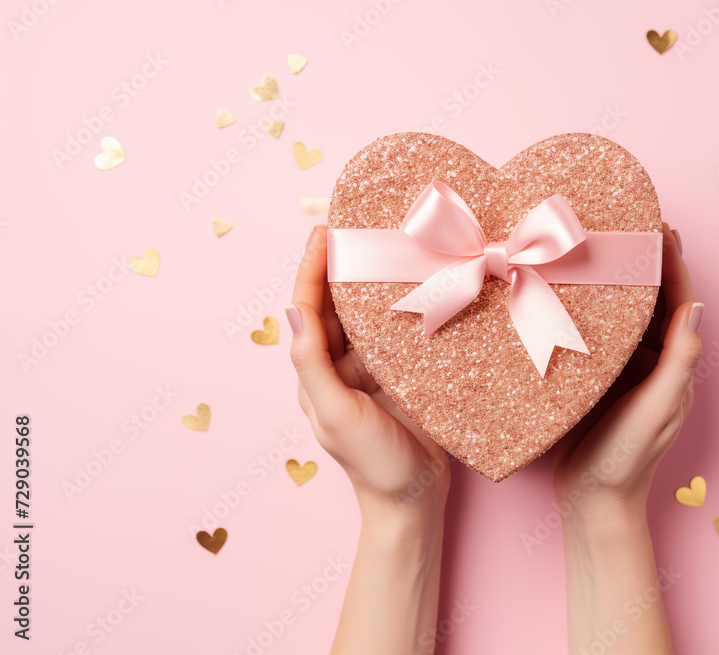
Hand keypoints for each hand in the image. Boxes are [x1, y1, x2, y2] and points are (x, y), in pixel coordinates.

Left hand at [286, 225, 449, 519]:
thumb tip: (294, 311)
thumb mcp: (337, 415)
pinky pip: (399, 331)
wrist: (415, 499)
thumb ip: (313, 365)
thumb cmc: (373, 463)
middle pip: (337, 303)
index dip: (313, 268)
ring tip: (388, 241)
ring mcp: (373, 367)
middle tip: (359, 223)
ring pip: (368, 313)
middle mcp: (341, 363)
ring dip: (374, 279)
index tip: (325, 230)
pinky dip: (403, 305)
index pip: (309, 308)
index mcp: (317, 371)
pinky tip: (419, 282)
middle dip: (343, 264)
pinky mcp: (404, 372)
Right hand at [551, 223, 701, 515]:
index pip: (678, 303)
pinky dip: (588, 311)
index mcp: (673, 366)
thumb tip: (698, 307)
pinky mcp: (593, 380)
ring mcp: (621, 371)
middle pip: (650, 303)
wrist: (591, 502)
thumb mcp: (659, 408)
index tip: (661, 226)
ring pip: (622, 316)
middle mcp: (650, 363)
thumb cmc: (628, 459)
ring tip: (597, 247)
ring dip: (615, 284)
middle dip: (642, 264)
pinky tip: (570, 292)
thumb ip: (679, 360)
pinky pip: (594, 336)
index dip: (672, 264)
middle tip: (627, 225)